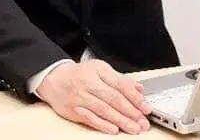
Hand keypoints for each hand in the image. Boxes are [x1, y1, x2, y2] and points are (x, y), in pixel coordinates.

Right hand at [36, 59, 150, 134]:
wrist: (54, 79)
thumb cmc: (79, 74)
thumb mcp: (100, 69)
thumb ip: (120, 79)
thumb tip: (139, 89)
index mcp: (98, 70)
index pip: (120, 84)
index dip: (134, 97)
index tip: (145, 107)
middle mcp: (89, 83)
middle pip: (113, 98)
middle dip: (131, 112)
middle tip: (143, 122)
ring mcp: (81, 97)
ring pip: (104, 110)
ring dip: (121, 120)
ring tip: (133, 128)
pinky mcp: (74, 109)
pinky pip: (90, 118)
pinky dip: (103, 124)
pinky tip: (114, 129)